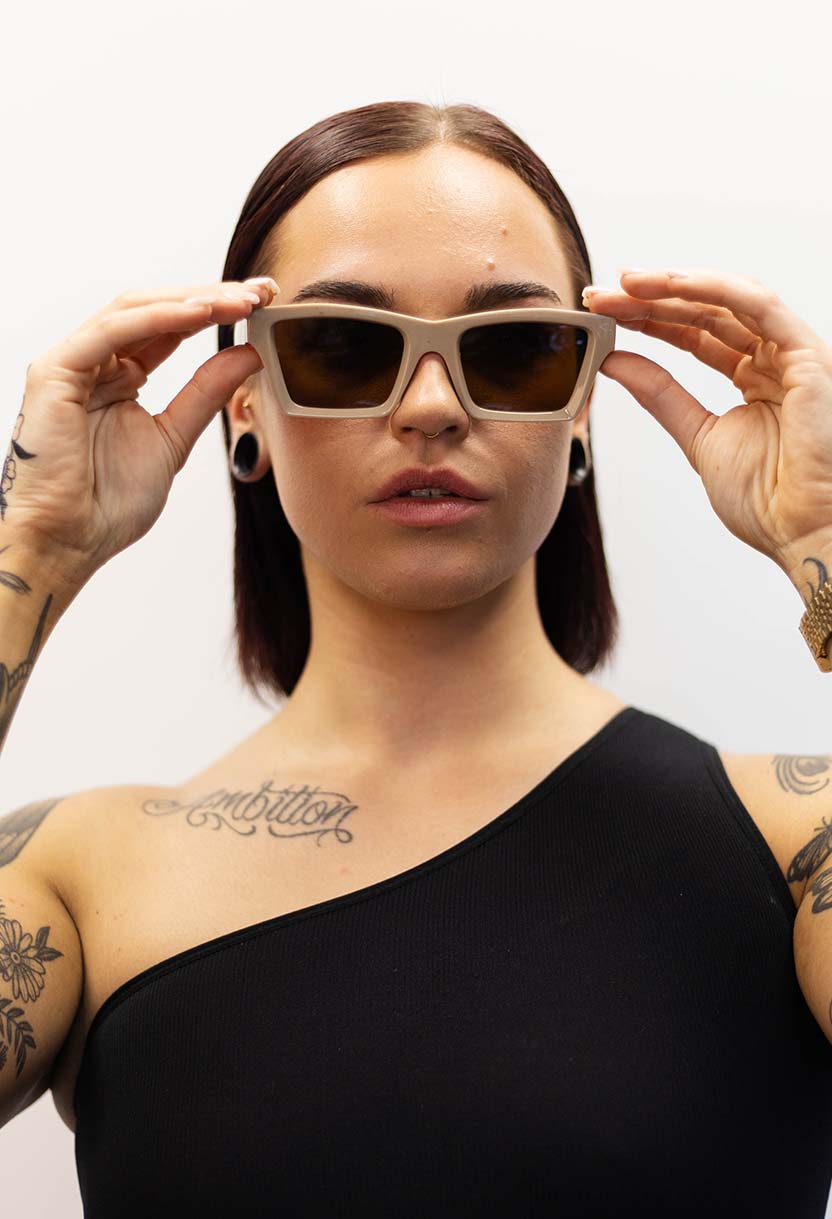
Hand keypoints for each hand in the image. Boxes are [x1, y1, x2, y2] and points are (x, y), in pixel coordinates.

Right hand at [3, 278, 276, 581]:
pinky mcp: (55, 370)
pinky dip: (158, 318)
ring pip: (136, 310)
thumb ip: (207, 393)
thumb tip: (248, 353)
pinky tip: (199, 314)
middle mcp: (96, 362)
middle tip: (261, 291)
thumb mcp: (175, 438)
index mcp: (121, 376)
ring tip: (240, 300)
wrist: (70, 541)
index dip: (216, 310)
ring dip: (192, 300)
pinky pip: (112, 331)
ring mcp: (73, 362)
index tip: (263, 303)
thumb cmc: (110, 503)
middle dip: (211, 296)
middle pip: (157, 310)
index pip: (172, 328)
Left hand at [583, 269, 831, 597]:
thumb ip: (660, 396)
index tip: (603, 313)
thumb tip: (614, 361)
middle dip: (649, 299)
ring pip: (728, 299)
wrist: (802, 533)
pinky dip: (714, 289)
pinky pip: (759, 305)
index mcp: (754, 379)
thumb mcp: (698, 436)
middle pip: (705, 312)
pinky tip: (671, 284)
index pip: (695, 334)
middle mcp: (775, 359)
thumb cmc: (766, 500)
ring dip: (674, 286)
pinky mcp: (807, 355)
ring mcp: (792, 354)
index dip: (650, 319)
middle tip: (599, 296)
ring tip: (626, 284)